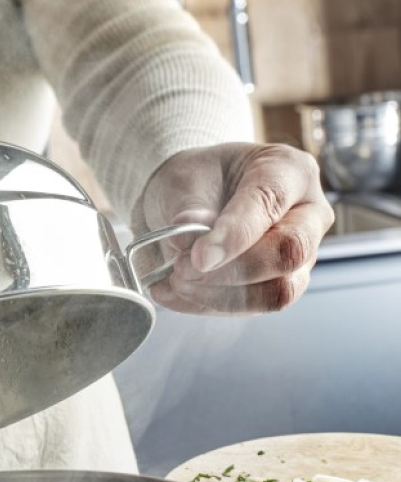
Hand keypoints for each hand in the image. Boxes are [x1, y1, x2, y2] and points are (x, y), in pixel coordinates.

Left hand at [136, 142, 334, 314]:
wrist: (191, 202)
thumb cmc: (197, 182)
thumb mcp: (185, 181)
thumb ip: (190, 210)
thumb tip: (187, 240)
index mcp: (290, 172)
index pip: (271, 204)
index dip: (234, 234)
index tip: (197, 255)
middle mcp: (308, 216)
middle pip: (289, 253)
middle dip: (229, 270)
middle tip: (182, 267)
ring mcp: (299, 258)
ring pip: (276, 292)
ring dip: (218, 294)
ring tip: (176, 280)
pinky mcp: (276, 288)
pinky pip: (250, 309)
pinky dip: (206, 305)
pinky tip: (173, 292)